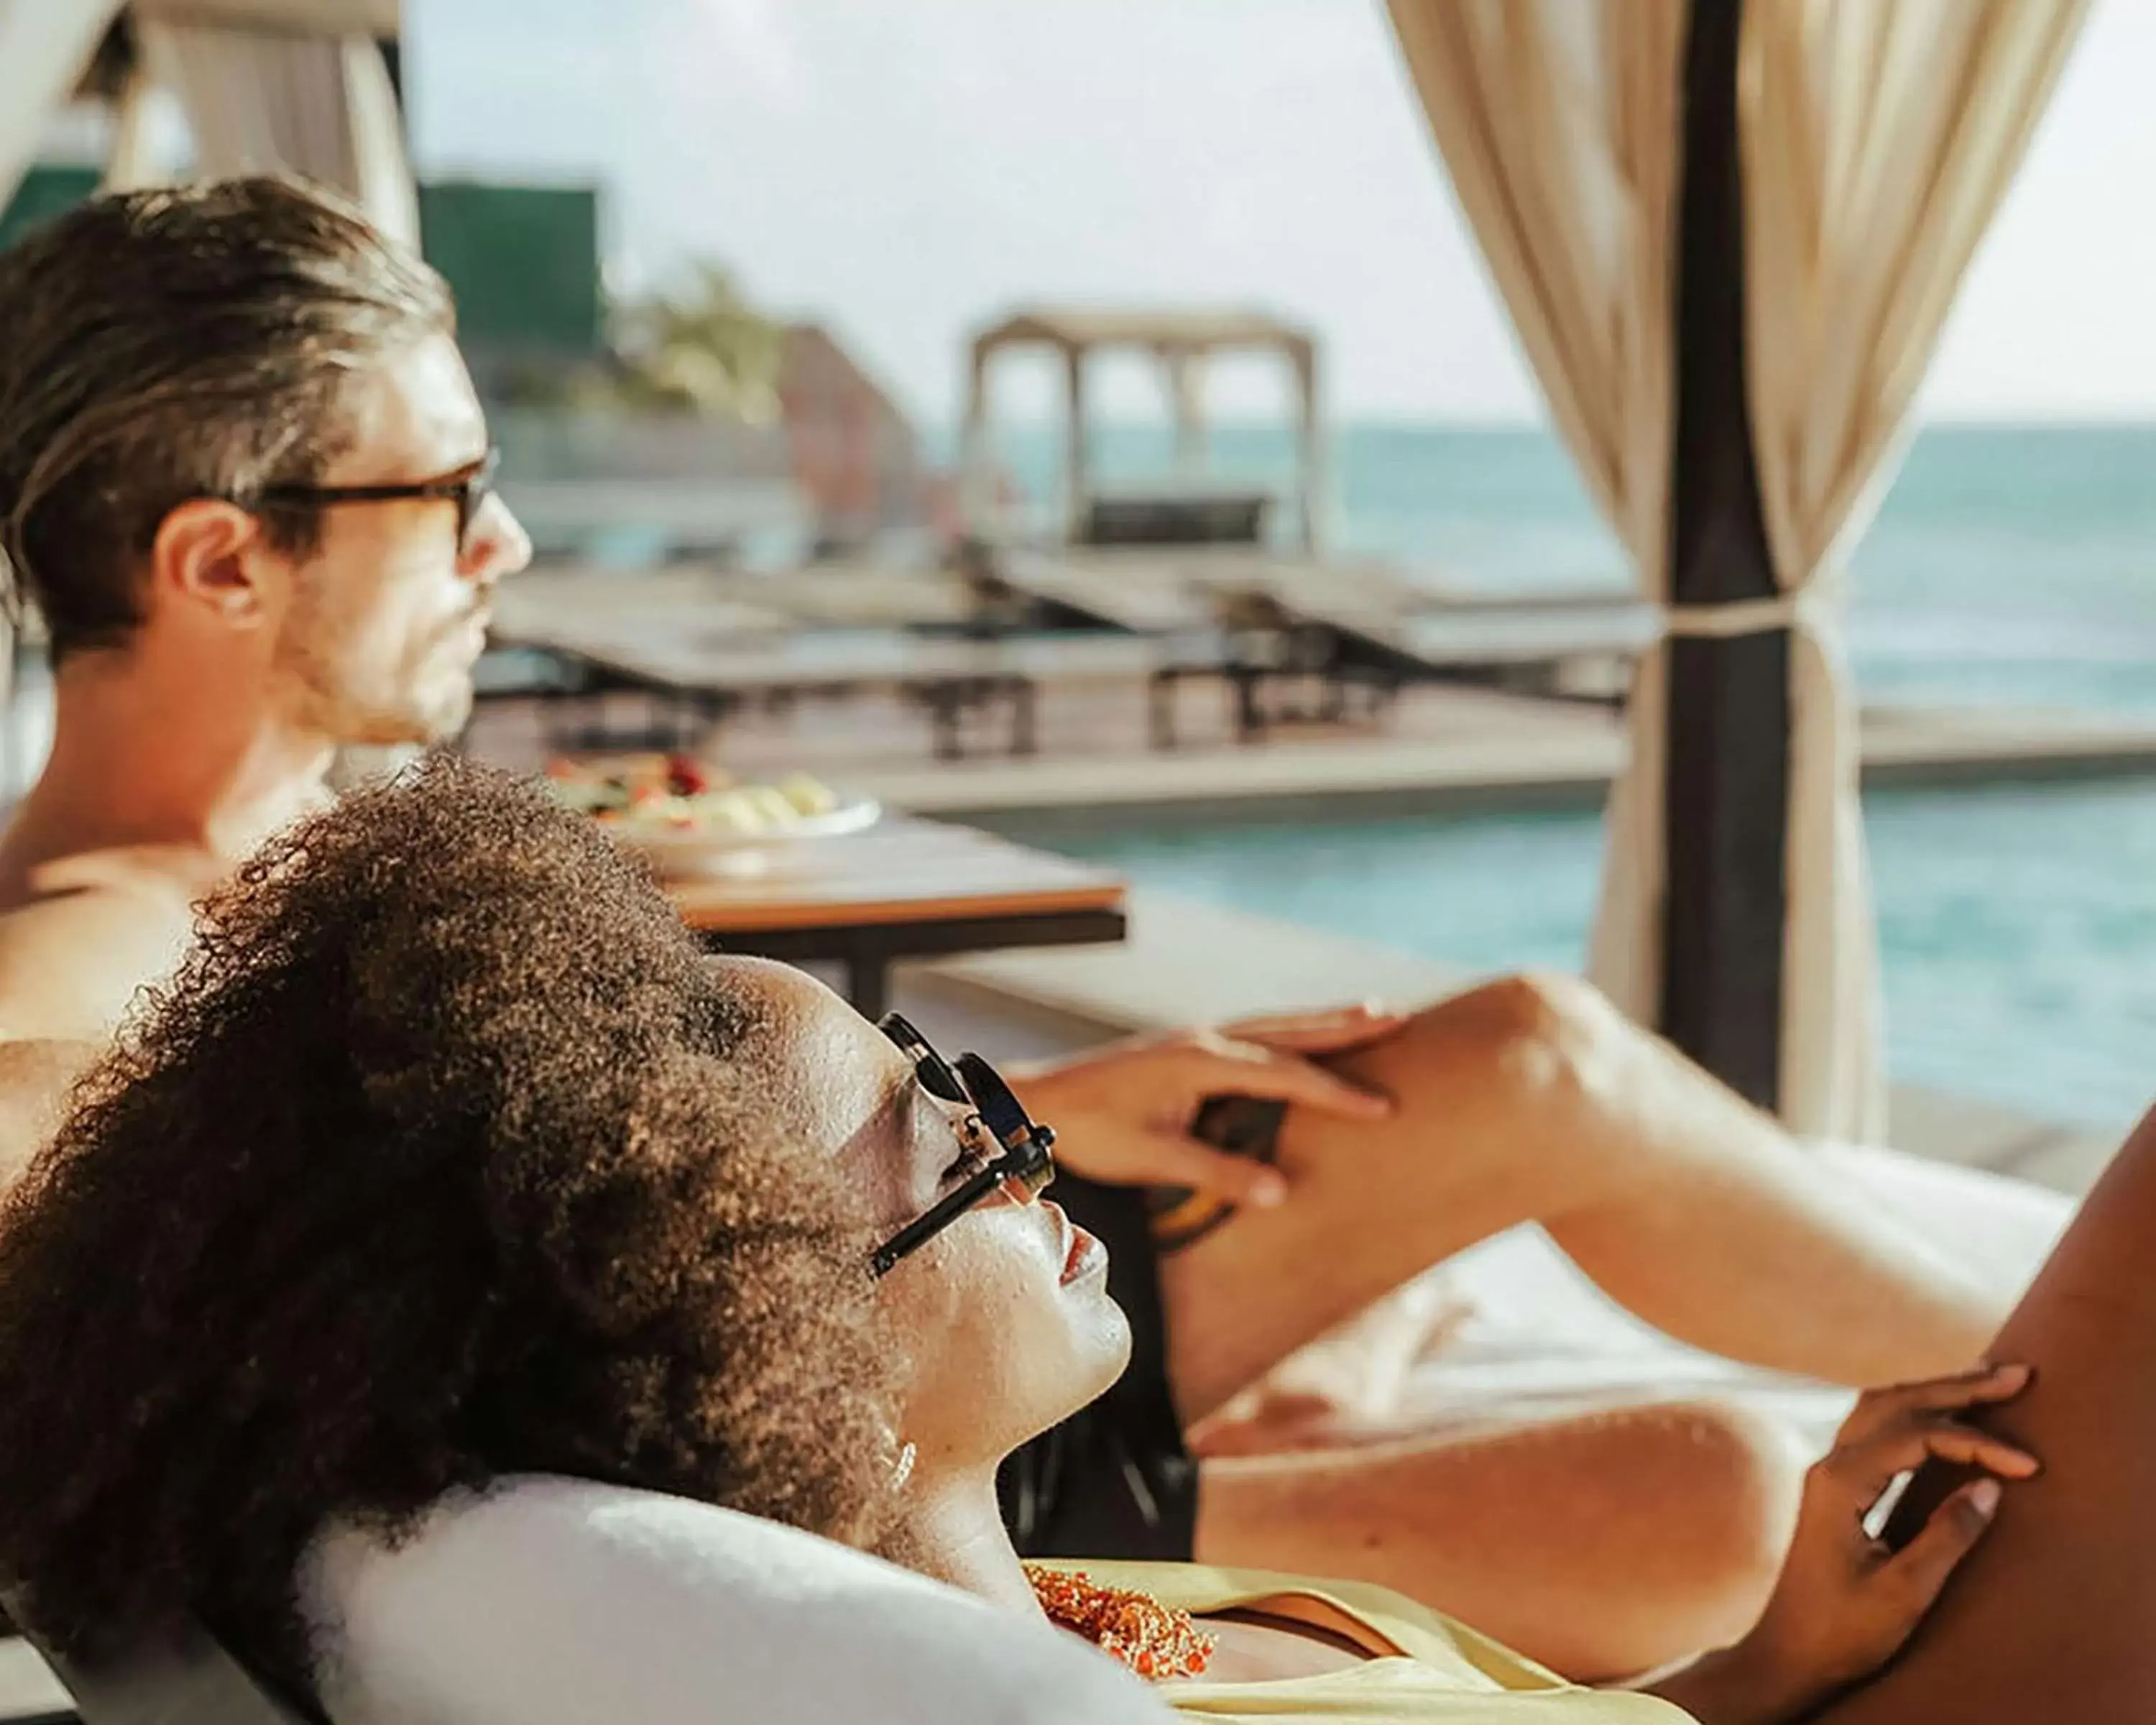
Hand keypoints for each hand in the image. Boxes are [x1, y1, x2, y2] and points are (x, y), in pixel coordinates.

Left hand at [1005, 1004, 1405, 1206]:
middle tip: (1398, 1018)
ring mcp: (1196, 1039)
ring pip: (1273, 1025)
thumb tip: (1280, 1191)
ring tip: (1368, 1013)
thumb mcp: (1153, 1158)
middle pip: (1289, 1030)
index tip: (1383, 1108)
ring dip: (1319, 1021)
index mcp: (1204, 1062)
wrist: (1039, 1102)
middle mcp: (1206, 1040)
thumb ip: (1218, 1172)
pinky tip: (1298, 1038)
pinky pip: (1253, 1033)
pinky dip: (1287, 1031)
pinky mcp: (1186, 1048)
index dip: (1337, 1094)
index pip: (1286, 1076)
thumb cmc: (1092, 1130)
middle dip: (1343, 1027)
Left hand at [1658, 1363, 2036, 1724]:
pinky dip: (1916, 1412)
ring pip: (1882, 1408)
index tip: (2029, 1466)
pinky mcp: (1837, 1486)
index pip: (1916, 1437)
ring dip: (1934, 1391)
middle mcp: (1829, 1465)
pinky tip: (1944, 1414)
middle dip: (1957, 1387)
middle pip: (1895, 1402)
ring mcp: (1829, 1473)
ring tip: (1986, 1380)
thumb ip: (1946, 1538)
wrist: (1788, 1654)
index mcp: (1839, 1483)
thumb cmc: (1841, 1631)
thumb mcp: (1903, 1594)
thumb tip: (1990, 1487)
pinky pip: (1877, 1428)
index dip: (1976, 1443)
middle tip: (2016, 1374)